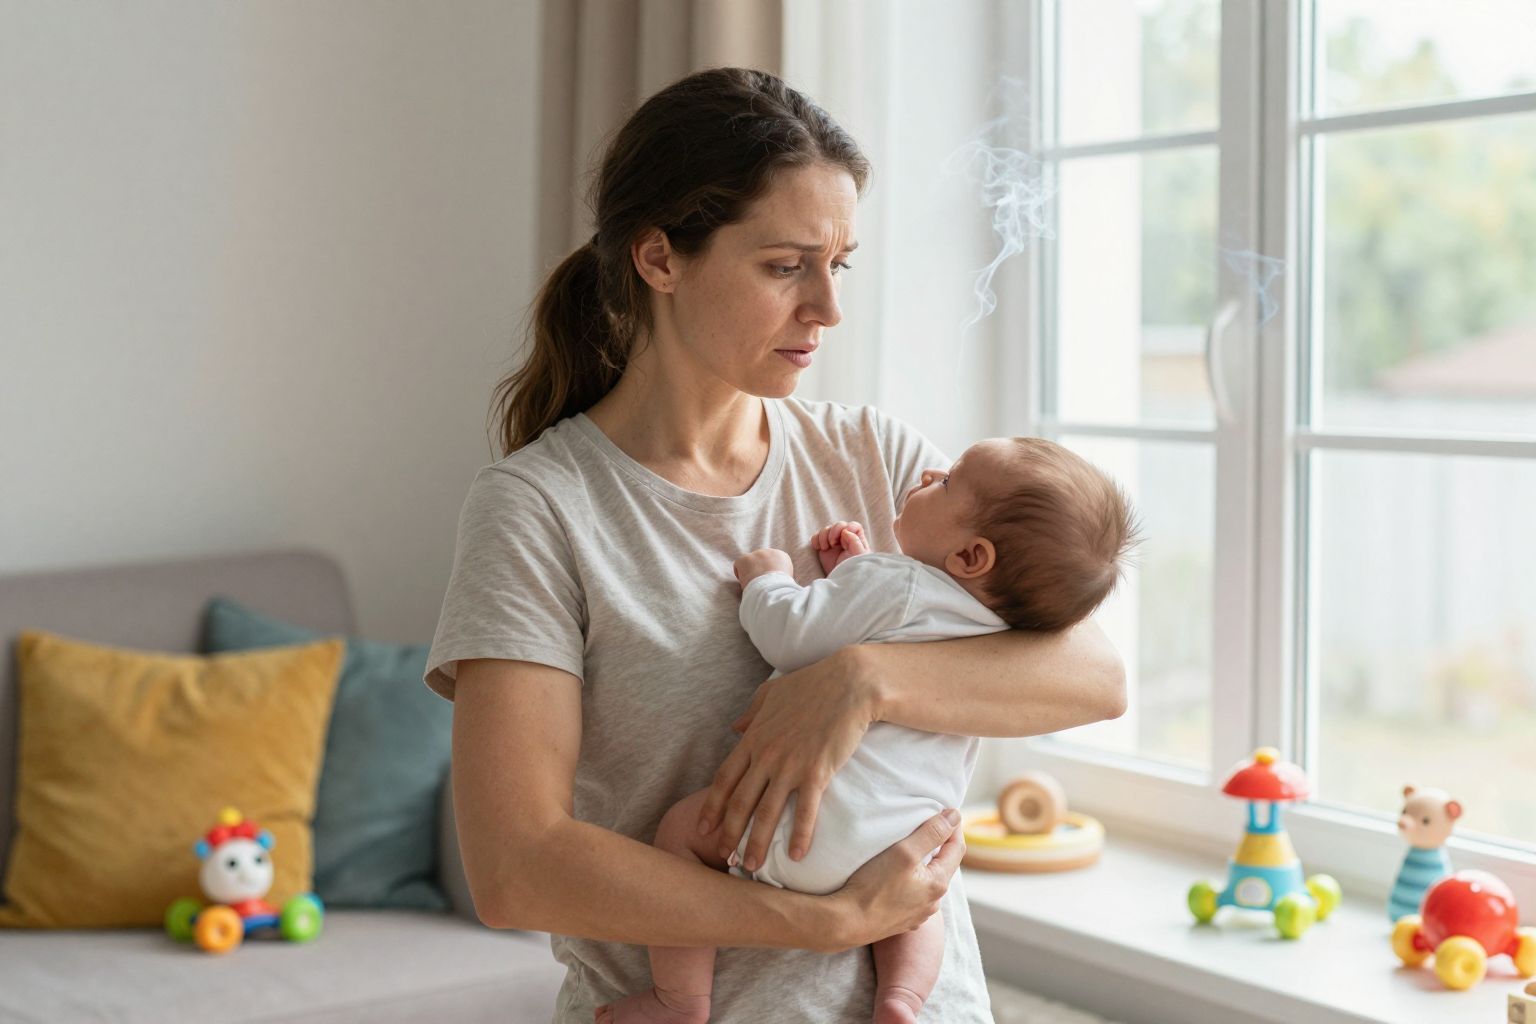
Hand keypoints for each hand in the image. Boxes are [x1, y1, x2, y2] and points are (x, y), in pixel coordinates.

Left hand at [698, 648, 876, 868]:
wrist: (849, 683)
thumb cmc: (812, 684)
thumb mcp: (772, 693)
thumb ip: (751, 713)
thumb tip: (735, 728)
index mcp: (753, 738)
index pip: (724, 779)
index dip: (711, 807)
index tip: (703, 828)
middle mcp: (766, 755)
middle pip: (740, 802)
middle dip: (729, 833)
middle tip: (723, 857)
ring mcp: (790, 765)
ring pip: (767, 812)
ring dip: (758, 842)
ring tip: (751, 866)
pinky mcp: (817, 772)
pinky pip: (805, 811)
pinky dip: (801, 835)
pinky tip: (797, 856)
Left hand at [733, 548, 794, 588]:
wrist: (773, 589)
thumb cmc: (781, 590)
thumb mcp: (787, 581)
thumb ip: (781, 576)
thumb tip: (776, 581)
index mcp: (782, 556)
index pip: (772, 561)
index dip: (768, 571)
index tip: (767, 581)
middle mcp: (769, 551)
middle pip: (760, 560)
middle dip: (759, 570)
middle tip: (758, 584)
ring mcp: (756, 554)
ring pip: (749, 563)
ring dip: (750, 573)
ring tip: (752, 585)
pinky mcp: (744, 558)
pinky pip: (738, 566)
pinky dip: (740, 575)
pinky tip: (745, 583)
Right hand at [812, 520, 867, 576]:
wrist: (841, 583)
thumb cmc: (854, 570)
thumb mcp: (859, 556)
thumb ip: (855, 541)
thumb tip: (845, 531)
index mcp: (857, 540)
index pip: (853, 525)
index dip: (847, 528)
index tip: (843, 538)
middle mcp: (845, 540)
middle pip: (839, 525)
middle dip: (833, 531)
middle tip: (832, 543)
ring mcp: (834, 543)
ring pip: (826, 529)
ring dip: (823, 536)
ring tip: (825, 548)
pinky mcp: (823, 548)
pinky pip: (817, 537)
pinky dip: (816, 540)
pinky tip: (819, 548)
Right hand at [830, 809, 964, 947]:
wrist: (847, 923)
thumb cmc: (873, 886)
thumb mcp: (904, 852)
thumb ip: (931, 833)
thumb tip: (955, 816)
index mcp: (938, 883)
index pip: (957, 848)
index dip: (953, 826)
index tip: (947, 809)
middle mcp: (933, 902)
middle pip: (944, 865)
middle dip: (940, 844)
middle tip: (929, 825)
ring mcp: (918, 914)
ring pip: (929, 881)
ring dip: (925, 864)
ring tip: (913, 849)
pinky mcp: (903, 921)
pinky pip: (915, 895)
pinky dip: (913, 880)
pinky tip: (899, 876)